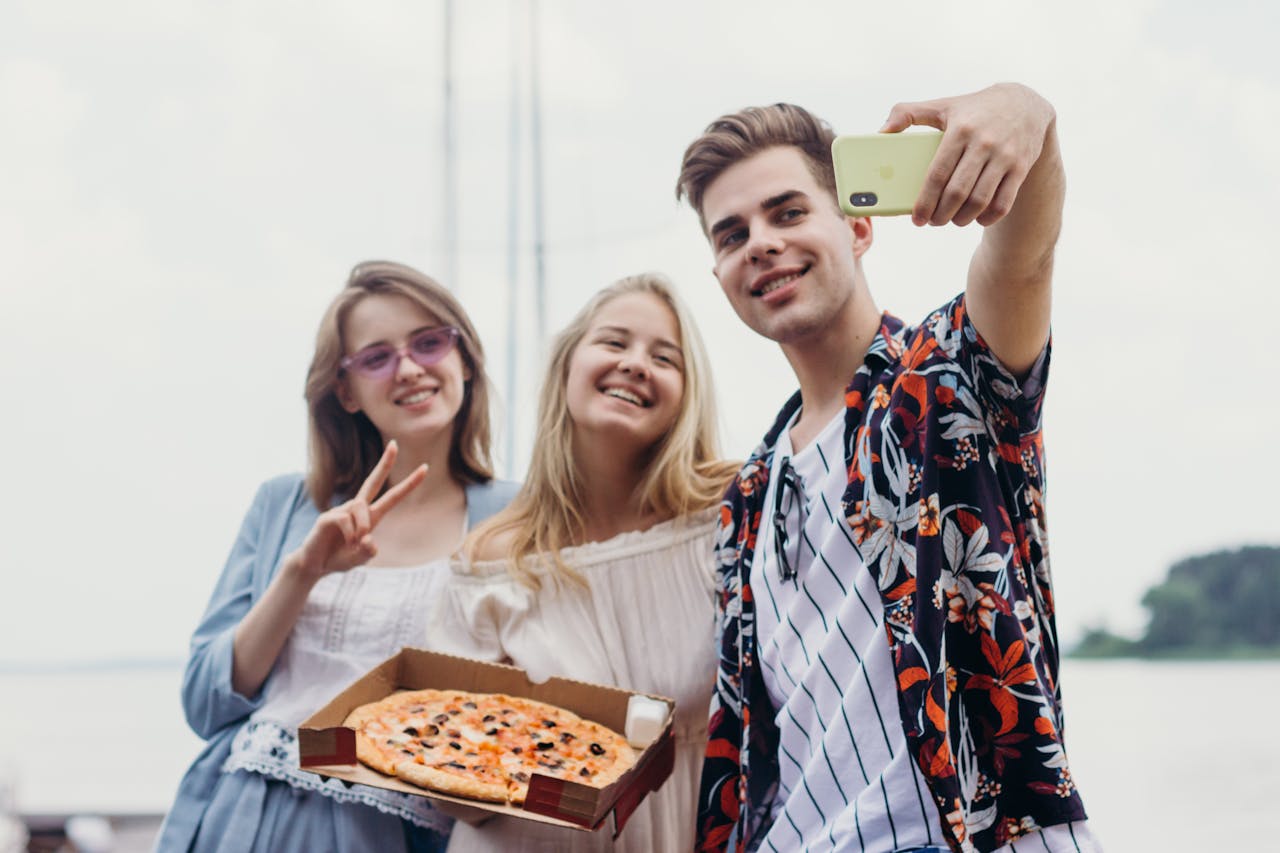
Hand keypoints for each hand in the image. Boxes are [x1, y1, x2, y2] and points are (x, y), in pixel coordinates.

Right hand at [287, 441, 427, 581]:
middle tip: (395, 444)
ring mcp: (341, 510)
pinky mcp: (327, 517)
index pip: (392, 497)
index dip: (409, 484)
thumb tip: (368, 539)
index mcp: (370, 517)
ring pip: (360, 508)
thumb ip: (368, 552)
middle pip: (372, 481)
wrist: (314, 566)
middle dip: (385, 463)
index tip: (425, 468)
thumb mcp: (360, 559)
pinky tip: (345, 543)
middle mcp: (356, 509)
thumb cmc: (339, 559)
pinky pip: (345, 518)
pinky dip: (350, 533)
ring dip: (362, 527)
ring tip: (353, 544)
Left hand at [881, 82, 1055, 227]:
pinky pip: (1004, 203)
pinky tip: (976, 218)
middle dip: (941, 215)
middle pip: (957, 192)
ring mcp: (1005, 156)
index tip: (917, 218)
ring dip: (962, 219)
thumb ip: (907, 113)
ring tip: (951, 220)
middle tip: (932, 221)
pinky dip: (987, 217)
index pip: (937, 174)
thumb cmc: (973, 109)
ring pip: (980, 200)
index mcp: (960, 130)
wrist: (1024, 104)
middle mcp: (984, 143)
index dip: (925, 201)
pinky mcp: (1021, 167)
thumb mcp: (942, 105)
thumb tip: (881, 132)